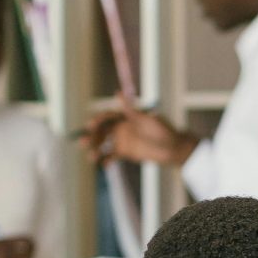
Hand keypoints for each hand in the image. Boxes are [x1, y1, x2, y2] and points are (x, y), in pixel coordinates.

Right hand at [80, 96, 194, 166]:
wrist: (174, 148)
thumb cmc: (162, 130)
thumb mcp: (146, 119)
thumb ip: (130, 109)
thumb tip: (117, 92)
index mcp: (126, 118)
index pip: (107, 118)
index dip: (98, 121)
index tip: (90, 126)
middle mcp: (122, 128)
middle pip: (102, 132)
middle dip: (92, 137)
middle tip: (83, 143)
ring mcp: (123, 141)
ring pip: (105, 145)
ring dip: (96, 150)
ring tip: (91, 157)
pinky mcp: (127, 153)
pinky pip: (113, 157)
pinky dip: (107, 160)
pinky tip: (104, 165)